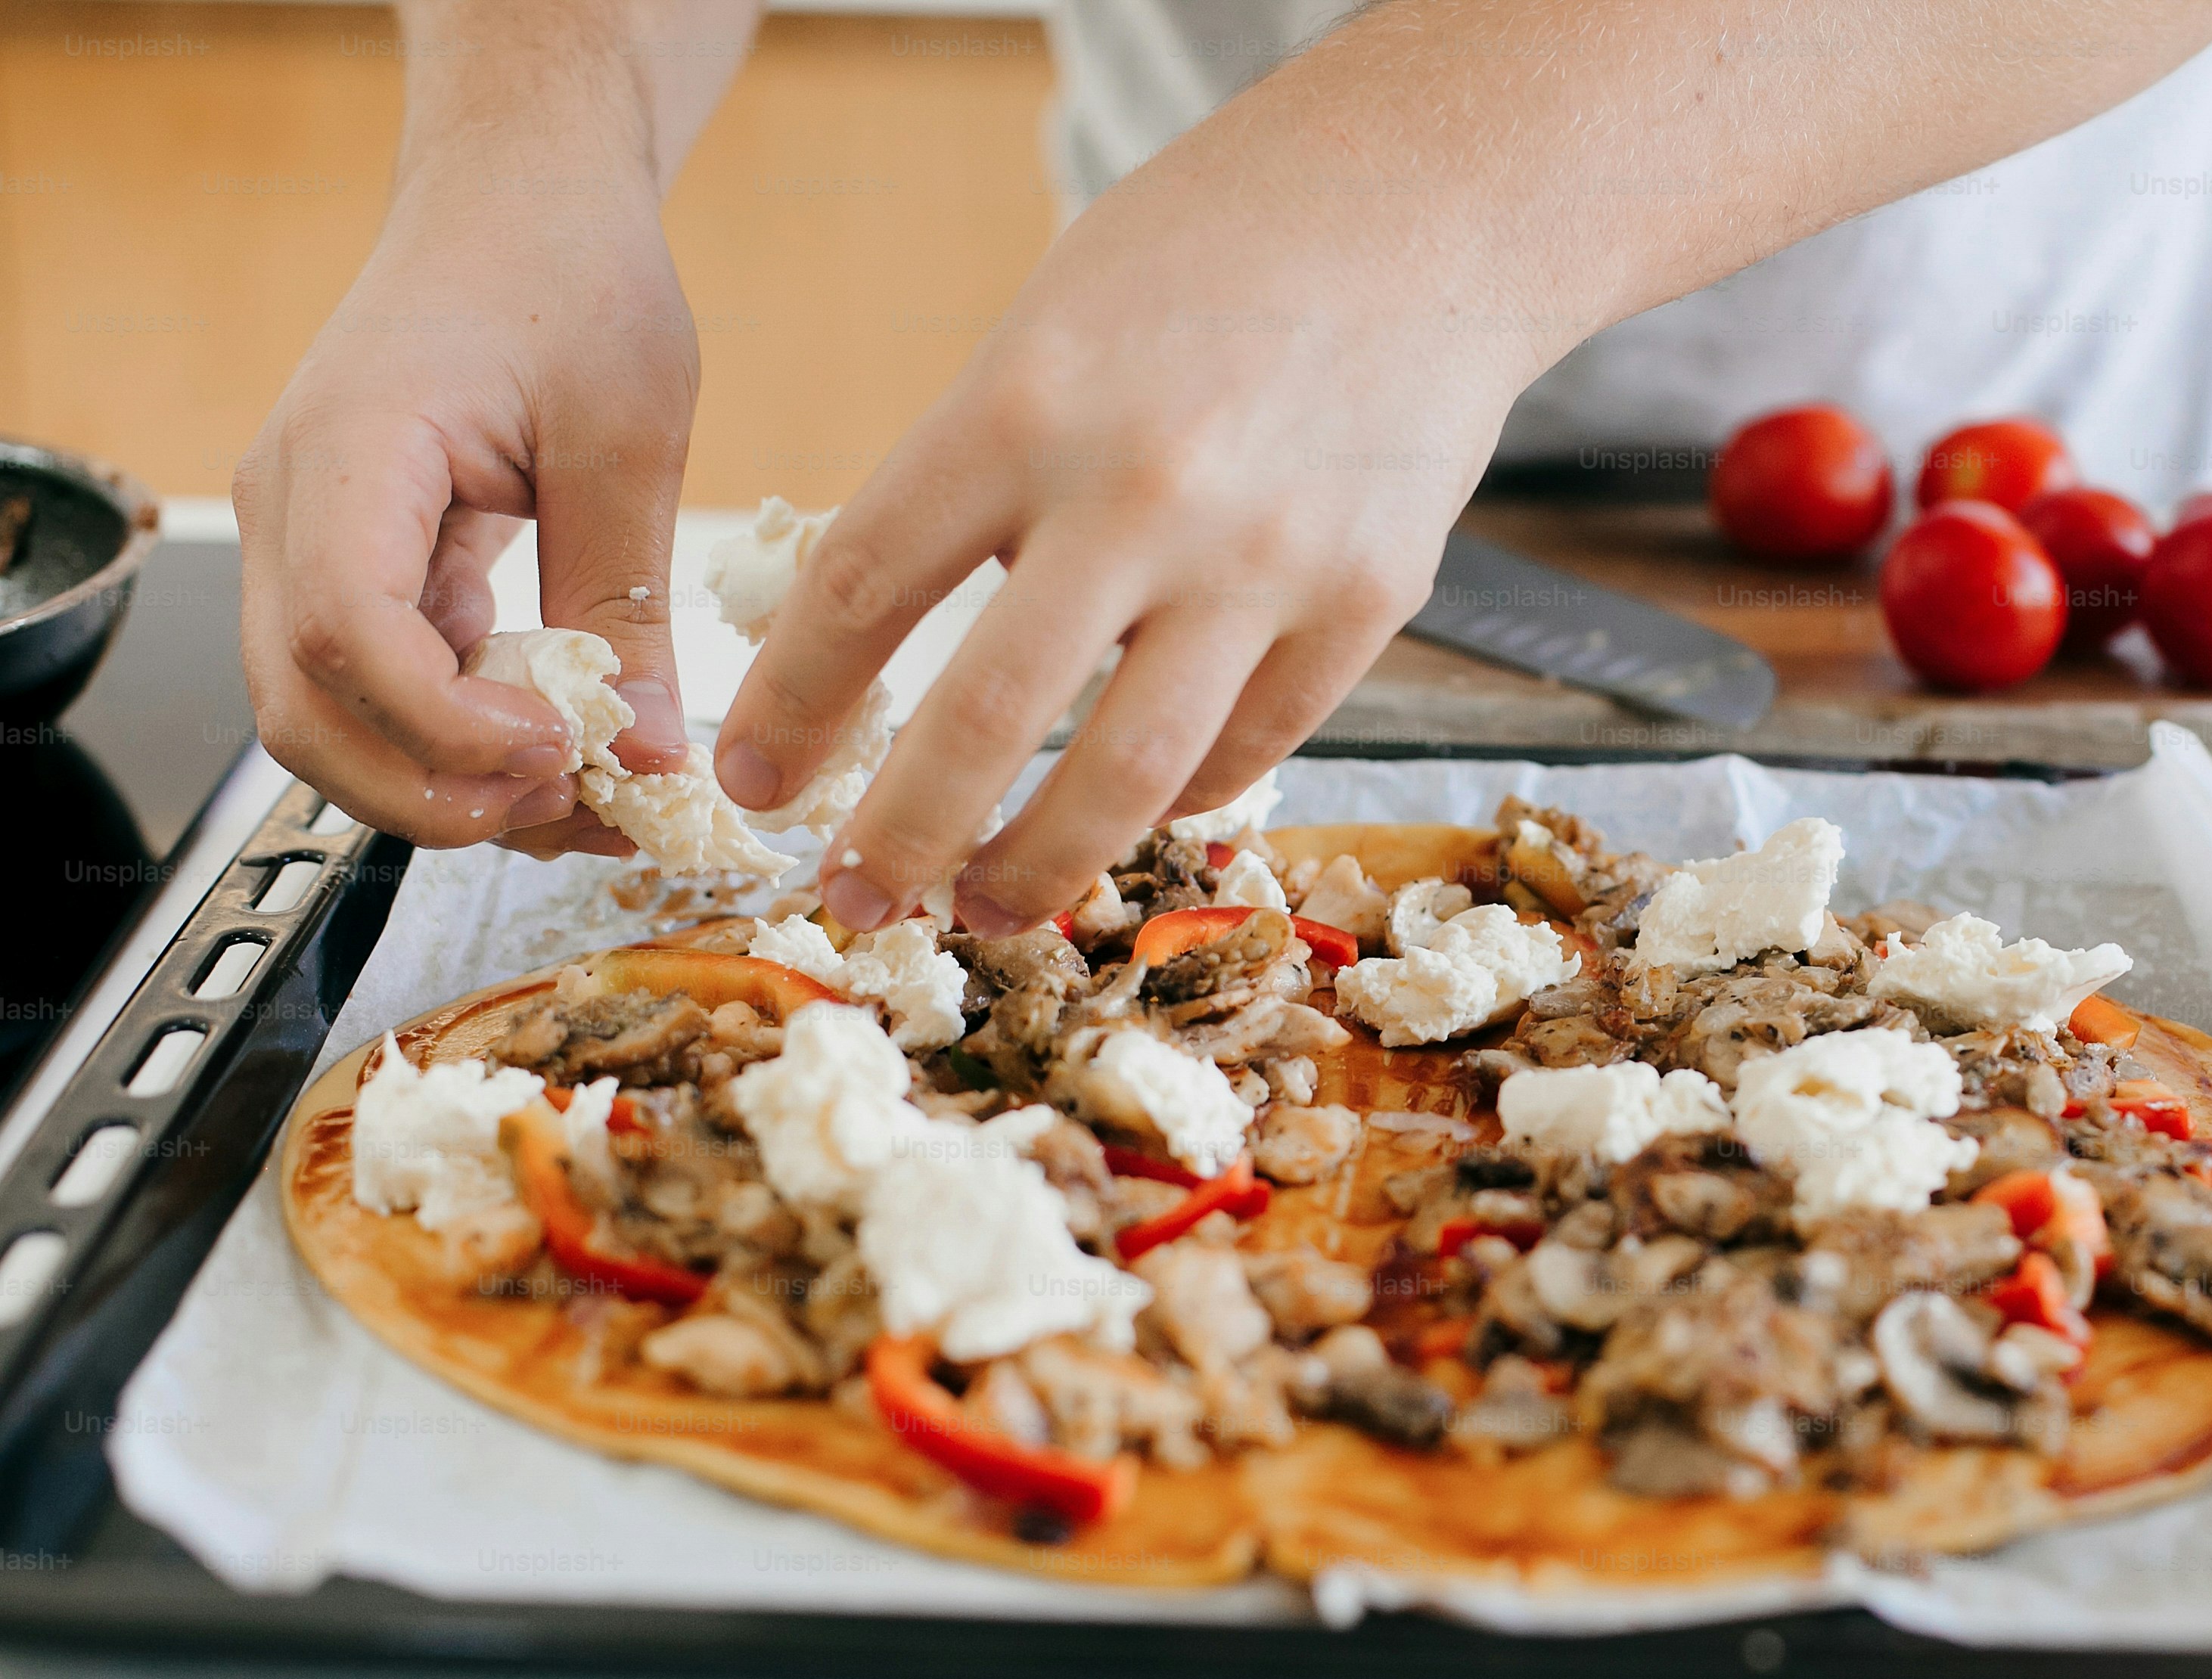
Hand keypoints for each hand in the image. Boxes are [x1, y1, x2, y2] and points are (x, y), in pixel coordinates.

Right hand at [236, 150, 696, 858]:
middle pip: (304, 710)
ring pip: (330, 720)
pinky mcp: (359, 567)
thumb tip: (651, 752)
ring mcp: (313, 542)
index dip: (444, 723)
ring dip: (447, 786)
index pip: (343, 630)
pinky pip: (382, 689)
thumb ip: (628, 603)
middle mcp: (296, 506)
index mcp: (351, 452)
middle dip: (434, 791)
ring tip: (584, 796)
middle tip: (572, 804)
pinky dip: (462, 744)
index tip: (558, 750)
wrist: (523, 200)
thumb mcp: (630, 439)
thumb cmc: (570, 278)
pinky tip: (566, 755)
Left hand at [713, 151, 1542, 932]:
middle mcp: (1143, 491)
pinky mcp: (1368, 602)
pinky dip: (1179, 797)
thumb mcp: (1048, 329)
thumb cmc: (1207, 261)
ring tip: (990, 908)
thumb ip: (978, 479)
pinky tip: (1137, 807)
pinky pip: (1251, 750)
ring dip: (1039, 869)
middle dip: (903, 841)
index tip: (754, 780)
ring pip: (1129, 779)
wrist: (1426, 206)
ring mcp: (1267, 558)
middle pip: (988, 721)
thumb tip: (890, 656)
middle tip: (857, 905)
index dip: (793, 708)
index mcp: (1028, 403)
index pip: (867, 589)